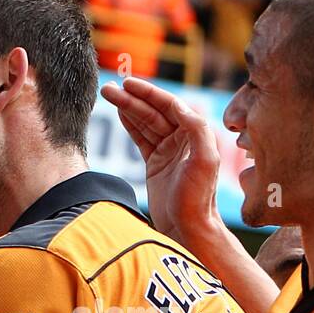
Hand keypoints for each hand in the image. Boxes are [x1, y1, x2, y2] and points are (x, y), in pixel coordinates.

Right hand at [101, 78, 222, 248]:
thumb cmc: (199, 197)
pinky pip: (141, 138)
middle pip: (154, 111)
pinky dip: (129, 124)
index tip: (128, 84)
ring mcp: (168, 151)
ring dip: (127, 108)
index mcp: (195, 134)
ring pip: (145, 122)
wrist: (188, 228)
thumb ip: (197, 129)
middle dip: (131, 98)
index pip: (170, 106)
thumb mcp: (205, 160)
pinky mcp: (155, 163)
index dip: (149, 93)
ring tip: (107, 95)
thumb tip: (180, 106)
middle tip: (108, 89)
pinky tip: (118, 113)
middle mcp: (183, 139)